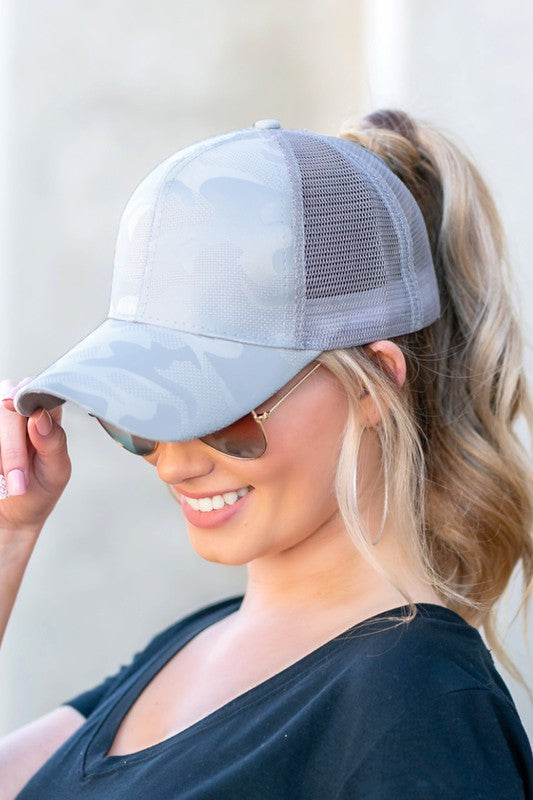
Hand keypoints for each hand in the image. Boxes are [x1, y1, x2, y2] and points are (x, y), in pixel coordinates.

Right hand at [0, 378, 71, 540]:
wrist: (13, 513)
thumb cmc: (39, 488)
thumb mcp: (56, 471)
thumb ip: (53, 442)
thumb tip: (40, 417)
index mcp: (45, 413)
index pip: (38, 391)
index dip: (29, 400)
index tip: (30, 421)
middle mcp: (16, 410)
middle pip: (8, 409)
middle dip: (13, 449)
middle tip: (20, 484)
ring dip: (3, 456)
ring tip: (13, 484)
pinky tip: (0, 477)